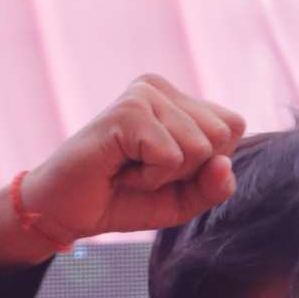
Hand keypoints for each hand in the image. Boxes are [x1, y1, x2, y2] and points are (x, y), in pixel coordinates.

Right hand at [0, 76, 244, 279]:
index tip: (162, 169)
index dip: (205, 166)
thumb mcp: (182, 200)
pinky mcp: (128, 110)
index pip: (233, 127)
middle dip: (186, 171)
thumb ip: (214, 186)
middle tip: (143, 170)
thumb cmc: (122, 198)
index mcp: (178, 97)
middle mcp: (161, 87)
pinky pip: (171, 156)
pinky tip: (119, 168)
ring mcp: (143, 94)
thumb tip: (224, 164)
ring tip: (129, 168)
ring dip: (164, 176)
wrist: (66, 210)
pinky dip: (149, 178)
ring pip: (198, 148)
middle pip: (221, 137)